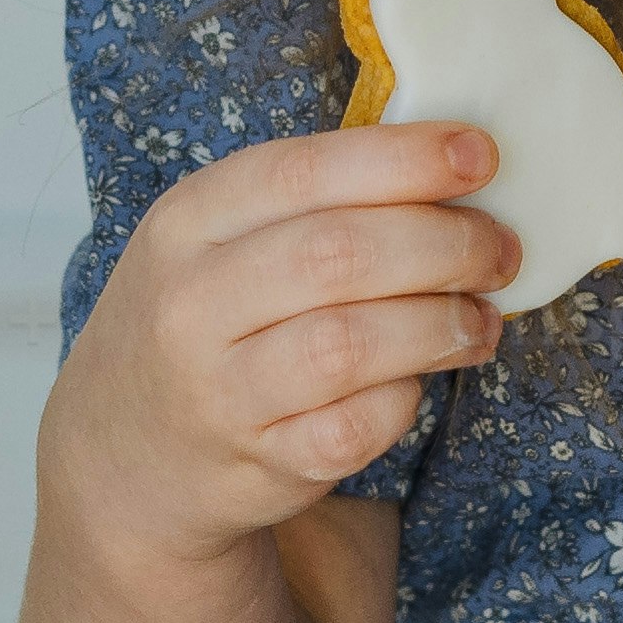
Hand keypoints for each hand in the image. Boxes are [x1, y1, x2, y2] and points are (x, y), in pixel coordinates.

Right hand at [37, 119, 508, 572]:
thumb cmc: (203, 318)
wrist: (123, 452)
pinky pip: (357, 428)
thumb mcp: (214, 238)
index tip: (481, 156)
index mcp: (185, 223)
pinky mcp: (258, 466)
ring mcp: (219, 393)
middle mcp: (190, 305)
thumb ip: (309, 200)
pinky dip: (405, 399)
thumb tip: (450, 164)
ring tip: (479, 318)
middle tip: (499, 249)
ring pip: (353, 345)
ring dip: (440, 324)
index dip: (402, 160)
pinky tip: (418, 379)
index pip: (301, 172)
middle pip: (338, 255)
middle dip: (443, 245)